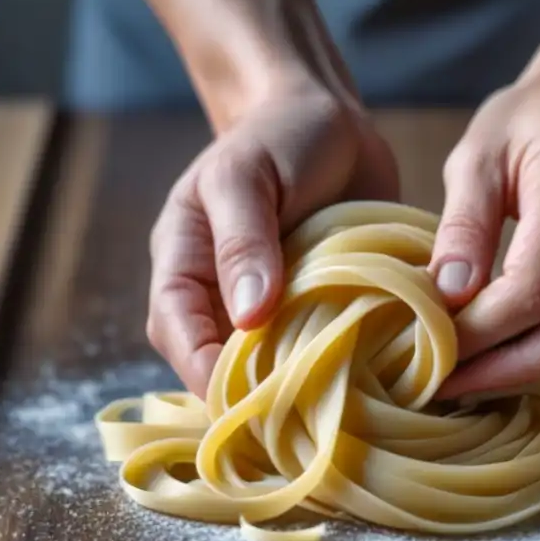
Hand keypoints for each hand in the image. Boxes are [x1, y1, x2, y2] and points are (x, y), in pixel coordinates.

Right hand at [147, 79, 399, 396]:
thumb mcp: (246, 176)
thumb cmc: (276, 135)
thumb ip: (243, 241)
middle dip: (248, 393)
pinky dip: (333, 364)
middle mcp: (221, 291)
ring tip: (331, 410)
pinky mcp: (315, 305)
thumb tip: (247, 317)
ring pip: (266, 362)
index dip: (202, 371)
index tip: (244, 402)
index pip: (176, 330)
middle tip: (294, 422)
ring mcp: (269, 302)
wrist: (331, 118)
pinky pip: (314, 346)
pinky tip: (363, 379)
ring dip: (294, 385)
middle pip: (216, 360)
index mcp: (185, 260)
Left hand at [429, 76, 539, 397]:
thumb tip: (448, 300)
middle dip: (525, 368)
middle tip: (464, 383)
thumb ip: (462, 226)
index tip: (438, 348)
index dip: (485, 332)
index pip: (538, 284)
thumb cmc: (526, 124)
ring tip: (492, 373)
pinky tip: (532, 350)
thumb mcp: (475, 157)